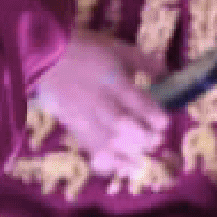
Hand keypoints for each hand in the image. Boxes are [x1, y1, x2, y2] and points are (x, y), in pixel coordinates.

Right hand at [32, 30, 170, 174]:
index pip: (138, 102)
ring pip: (106, 140)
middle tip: (153, 140)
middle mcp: (100, 100)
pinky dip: (106, 161)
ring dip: (126, 154)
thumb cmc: (87, 49)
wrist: (46, 55)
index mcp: (113, 79)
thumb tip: (170, 76)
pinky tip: (120, 167)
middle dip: (142, 137)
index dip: (154, 117)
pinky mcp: (72, 125)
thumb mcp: (119, 49)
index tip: (163, 122)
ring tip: (140, 160)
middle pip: (122, 125)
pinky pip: (89, 147)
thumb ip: (146, 64)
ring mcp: (84, 114)